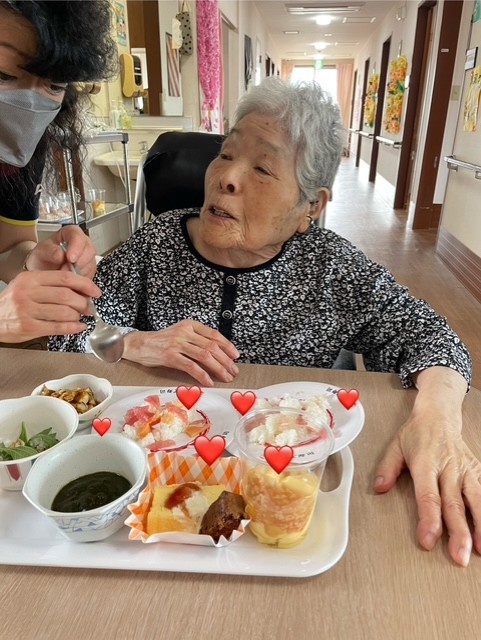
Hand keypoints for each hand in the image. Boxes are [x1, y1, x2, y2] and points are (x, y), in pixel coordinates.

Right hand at [0, 270, 101, 341]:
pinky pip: (57, 327)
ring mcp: (27, 310)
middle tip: (89, 307)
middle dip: (83, 302)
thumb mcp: (28, 285)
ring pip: (64, 312)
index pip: (64, 278)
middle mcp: (28, 292)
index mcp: (30, 278)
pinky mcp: (28, 327)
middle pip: (66, 295)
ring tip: (81, 317)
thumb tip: (81, 290)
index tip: (96, 291)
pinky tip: (79, 327)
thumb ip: (50, 285)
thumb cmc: (14, 302)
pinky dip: (72, 327)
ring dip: (78, 316)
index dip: (84, 284)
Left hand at [26, 226, 96, 277]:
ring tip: (63, 276)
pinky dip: (79, 281)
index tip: (70, 258)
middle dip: (79, 262)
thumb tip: (61, 255)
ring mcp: (88, 258)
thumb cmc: (43, 257)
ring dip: (78, 273)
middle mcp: (83, 244)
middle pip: (89, 251)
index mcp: (71, 233)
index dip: (76, 247)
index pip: (78, 236)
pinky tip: (69, 281)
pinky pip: (89, 277)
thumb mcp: (41, 251)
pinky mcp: (89, 271)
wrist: (42, 269)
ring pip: (90, 265)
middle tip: (65, 270)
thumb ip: (51, 251)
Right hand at [123, 319, 239, 385]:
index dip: (227, 345)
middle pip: (212, 346)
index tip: (235, 355)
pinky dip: (203, 375)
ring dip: (218, 368)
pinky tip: (209, 382)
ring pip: (205, 356)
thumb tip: (216, 352)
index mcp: (189, 325)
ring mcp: (177, 344)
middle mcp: (185, 332)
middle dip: (226, 360)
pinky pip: (191, 367)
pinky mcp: (170, 356)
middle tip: (233, 370)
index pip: (213, 334)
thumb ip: (196, 339)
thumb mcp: (180, 334)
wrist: (138, 344)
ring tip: (226, 377)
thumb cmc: (161, 341)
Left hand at [374, 367, 480, 566]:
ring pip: (476, 500)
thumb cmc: (417, 433)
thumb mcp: (395, 446)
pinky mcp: (477, 471)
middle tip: (459, 556)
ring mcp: (466, 470)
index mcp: (426, 463)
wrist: (440, 414)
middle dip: (458, 533)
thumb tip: (379, 488)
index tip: (428, 540)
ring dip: (480, 527)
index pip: (428, 496)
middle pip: (454, 504)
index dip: (428, 519)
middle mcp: (448, 468)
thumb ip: (387, 468)